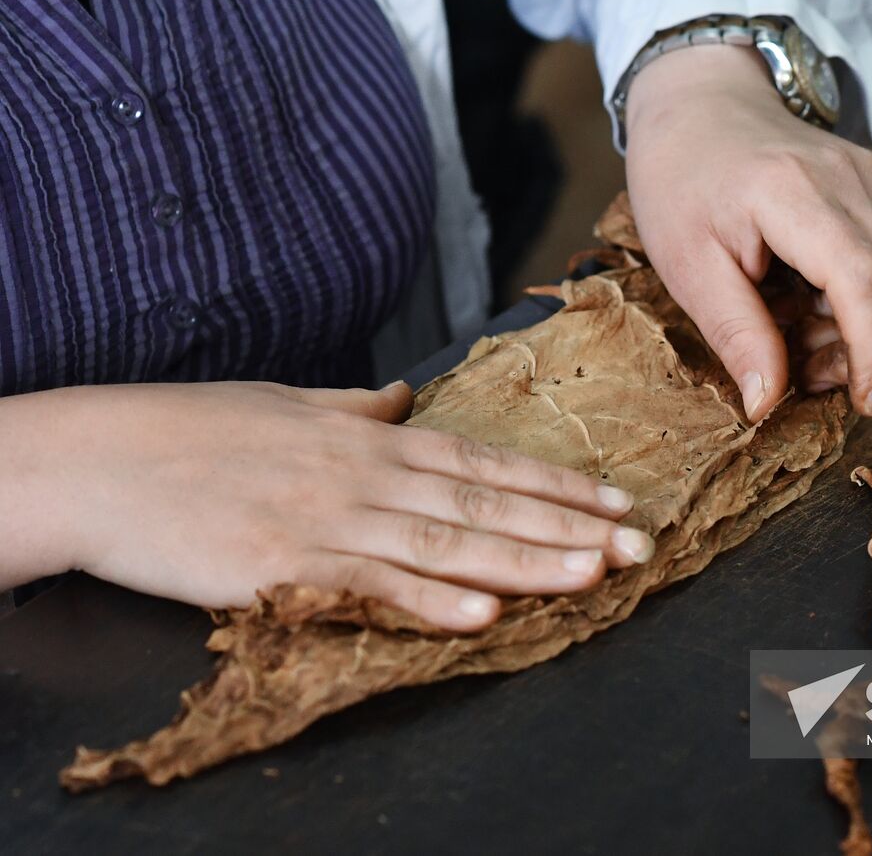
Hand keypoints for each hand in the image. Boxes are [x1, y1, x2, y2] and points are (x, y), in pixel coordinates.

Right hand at [0, 382, 652, 630]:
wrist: (98, 457)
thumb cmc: (189, 431)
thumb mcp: (286, 403)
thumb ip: (353, 406)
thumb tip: (404, 396)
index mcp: (370, 437)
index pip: (484, 459)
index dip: (555, 482)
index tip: (613, 499)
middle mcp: (365, 472)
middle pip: (485, 500)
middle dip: (567, 524)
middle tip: (636, 543)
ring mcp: (328, 518)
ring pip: (446, 539)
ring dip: (525, 558)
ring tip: (592, 572)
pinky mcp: (284, 564)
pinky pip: (371, 583)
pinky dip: (430, 597)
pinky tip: (483, 611)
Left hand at [623, 44, 871, 420]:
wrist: (697, 101)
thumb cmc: (680, 177)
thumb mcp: (687, 266)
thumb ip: (735, 334)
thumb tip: (767, 403)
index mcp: (792, 193)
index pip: (863, 280)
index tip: (861, 401)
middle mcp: (848, 178)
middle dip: (867, 347)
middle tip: (807, 371)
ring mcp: (869, 176)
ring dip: (864, 324)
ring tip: (798, 331)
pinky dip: (860, 295)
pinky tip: (809, 299)